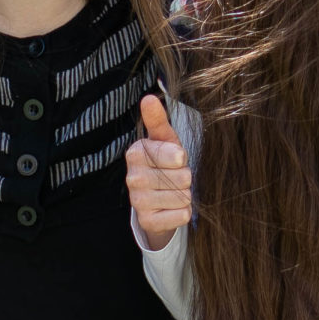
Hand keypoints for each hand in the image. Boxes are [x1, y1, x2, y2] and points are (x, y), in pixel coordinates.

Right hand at [124, 94, 191, 250]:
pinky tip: (173, 208)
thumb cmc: (164, 163)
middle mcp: (133, 177)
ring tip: (175, 191)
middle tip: (177, 177)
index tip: (178, 159)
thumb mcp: (164, 139)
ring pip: (182, 196)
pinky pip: (180, 215)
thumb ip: (157, 120)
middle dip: (185, 177)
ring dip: (185, 194)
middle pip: (181, 177)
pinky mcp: (147, 221)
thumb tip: (148, 98)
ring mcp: (138, 201)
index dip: (181, 158)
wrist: (157, 201)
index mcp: (135, 152)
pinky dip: (183, 212)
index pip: (173, 154)